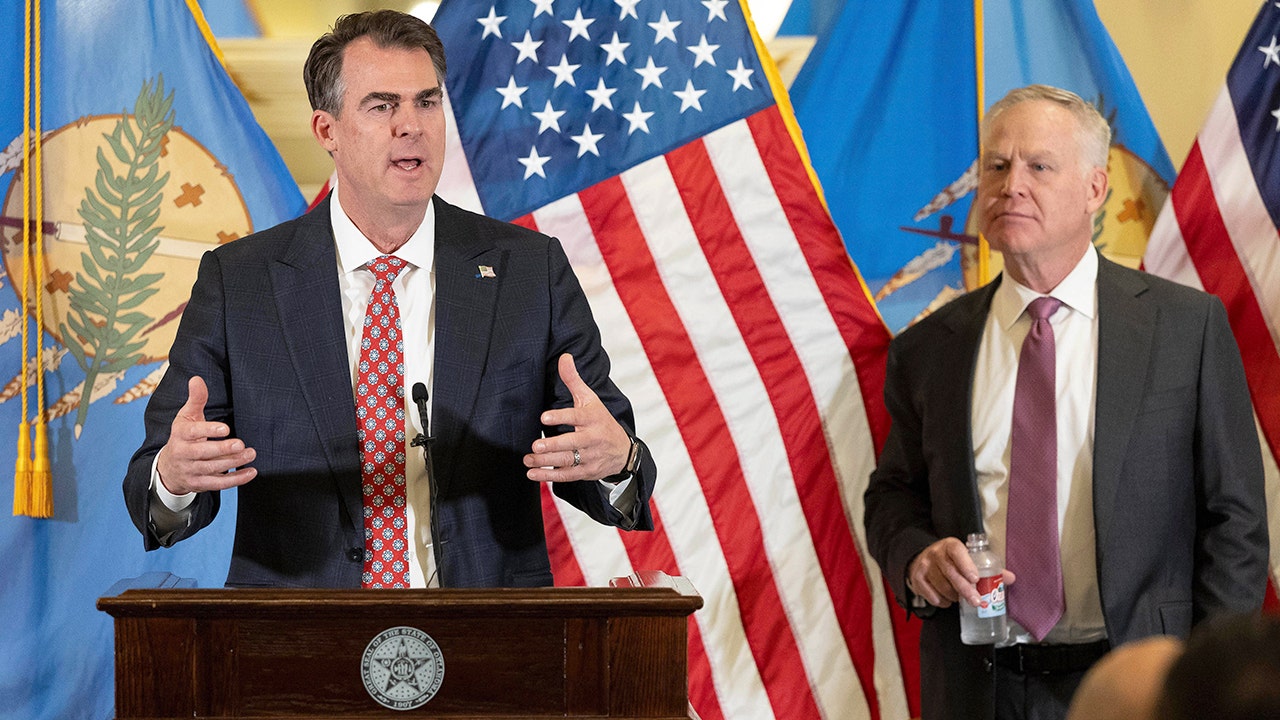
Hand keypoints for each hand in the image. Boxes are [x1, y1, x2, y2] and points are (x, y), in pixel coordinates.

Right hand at [155, 376, 256, 494]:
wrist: (168, 468)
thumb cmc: (183, 436)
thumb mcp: (186, 417)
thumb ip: (196, 399)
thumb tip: (197, 379)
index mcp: (180, 435)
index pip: (192, 432)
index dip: (208, 431)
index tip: (226, 428)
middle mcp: (183, 454)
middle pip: (202, 453)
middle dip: (223, 450)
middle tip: (241, 444)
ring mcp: (191, 471)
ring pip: (212, 469)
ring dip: (233, 463)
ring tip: (250, 454)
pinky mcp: (199, 484)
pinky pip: (218, 484)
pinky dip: (236, 480)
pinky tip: (251, 472)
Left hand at [523, 353, 630, 482]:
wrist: (623, 451)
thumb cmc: (601, 421)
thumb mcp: (590, 399)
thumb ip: (574, 380)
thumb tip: (564, 356)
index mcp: (592, 418)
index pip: (576, 417)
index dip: (561, 417)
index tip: (544, 417)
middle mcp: (592, 438)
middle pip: (572, 443)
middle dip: (554, 445)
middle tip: (535, 445)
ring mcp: (590, 457)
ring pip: (567, 460)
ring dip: (546, 461)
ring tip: (528, 459)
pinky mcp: (586, 472)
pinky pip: (567, 475)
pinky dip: (549, 476)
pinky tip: (533, 473)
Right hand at [906, 537, 1016, 607]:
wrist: (923, 558)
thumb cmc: (952, 560)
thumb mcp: (967, 558)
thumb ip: (989, 568)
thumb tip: (1011, 578)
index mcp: (951, 546)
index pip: (957, 552)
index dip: (966, 565)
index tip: (975, 579)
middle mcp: (936, 554)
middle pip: (950, 573)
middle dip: (965, 589)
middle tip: (977, 602)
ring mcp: (925, 566)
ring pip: (941, 586)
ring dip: (954, 596)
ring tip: (960, 598)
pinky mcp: (917, 578)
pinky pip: (931, 595)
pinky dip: (941, 601)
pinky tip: (947, 600)